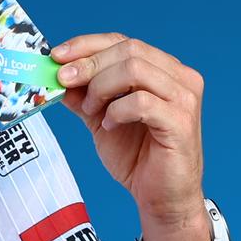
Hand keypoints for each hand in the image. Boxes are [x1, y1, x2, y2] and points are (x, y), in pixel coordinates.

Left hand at [52, 33, 208, 240]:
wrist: (161, 199)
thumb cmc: (138, 157)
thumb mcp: (100, 118)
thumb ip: (82, 95)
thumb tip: (55, 75)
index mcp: (163, 70)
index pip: (122, 41)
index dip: (86, 45)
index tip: (56, 56)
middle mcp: (179, 78)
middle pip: (129, 49)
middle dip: (88, 63)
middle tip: (62, 80)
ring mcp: (184, 99)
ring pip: (135, 69)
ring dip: (101, 87)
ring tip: (91, 110)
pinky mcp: (181, 122)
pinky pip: (141, 102)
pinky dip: (116, 111)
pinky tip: (109, 125)